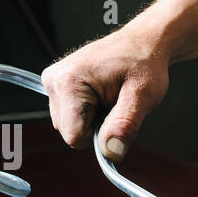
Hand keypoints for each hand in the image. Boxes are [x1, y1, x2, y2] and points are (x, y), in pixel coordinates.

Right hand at [41, 24, 170, 160]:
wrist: (143, 43)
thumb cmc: (144, 64)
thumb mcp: (142, 97)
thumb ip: (124, 125)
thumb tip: (110, 153)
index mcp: (69, 82)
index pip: (74, 136)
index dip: (100, 137)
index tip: (118, 117)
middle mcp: (54, 81)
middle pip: (70, 133)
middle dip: (97, 127)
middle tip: (117, 104)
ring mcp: (53, 82)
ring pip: (70, 127)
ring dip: (94, 121)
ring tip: (111, 98)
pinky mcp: (58, 85)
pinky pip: (71, 116)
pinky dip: (89, 113)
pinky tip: (102, 97)